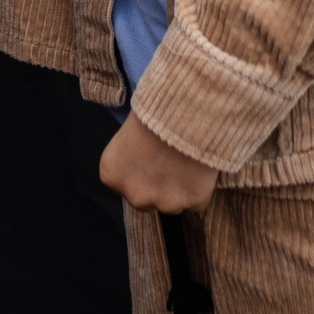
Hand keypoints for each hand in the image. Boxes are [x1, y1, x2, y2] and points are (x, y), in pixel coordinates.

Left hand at [99, 113, 217, 213]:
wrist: (189, 109)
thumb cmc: (155, 109)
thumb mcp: (130, 129)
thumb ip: (130, 153)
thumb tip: (140, 155)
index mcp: (111, 174)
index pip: (124, 184)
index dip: (141, 170)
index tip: (152, 156)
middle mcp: (134, 195)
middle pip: (147, 200)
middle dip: (159, 187)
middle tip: (172, 162)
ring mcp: (165, 203)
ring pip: (174, 204)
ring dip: (181, 190)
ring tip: (189, 163)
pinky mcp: (193, 202)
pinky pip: (198, 202)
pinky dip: (201, 189)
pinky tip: (202, 168)